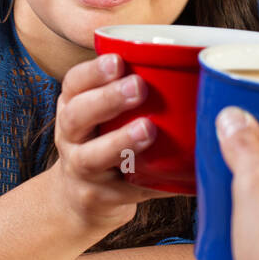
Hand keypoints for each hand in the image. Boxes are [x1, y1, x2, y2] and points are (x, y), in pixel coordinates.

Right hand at [48, 53, 172, 237]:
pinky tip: (173, 177)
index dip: (93, 72)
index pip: (74, 83)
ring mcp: (80, 170)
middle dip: (107, 99)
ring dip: (120, 141)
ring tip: (148, 129)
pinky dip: (148, 184)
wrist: (80, 199)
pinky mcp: (98, 198)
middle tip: (138, 87)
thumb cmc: (104, 142)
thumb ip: (129, 90)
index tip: (118, 60)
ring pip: (92, 157)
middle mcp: (70, 137)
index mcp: (72, 107)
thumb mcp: (103, 114)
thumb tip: (188, 64)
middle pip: (77, 116)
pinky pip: (123, 191)